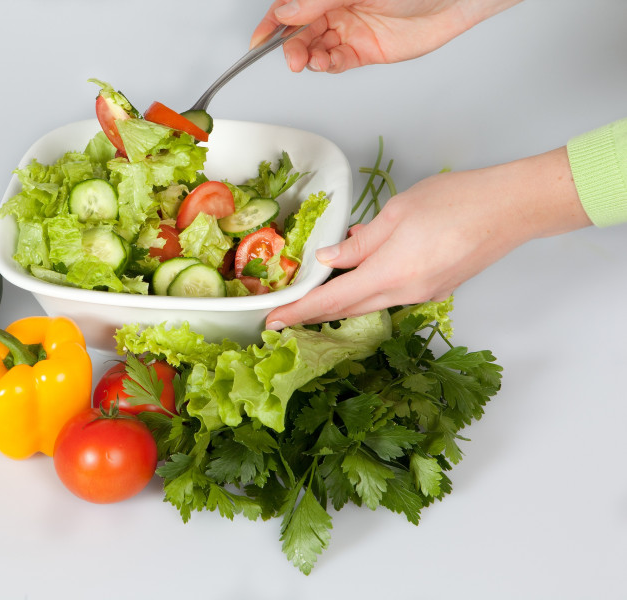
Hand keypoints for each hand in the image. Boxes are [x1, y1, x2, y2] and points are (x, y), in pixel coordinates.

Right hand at [251, 0, 521, 72]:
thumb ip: (318, 0)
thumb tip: (286, 12)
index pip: (291, 6)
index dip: (272, 23)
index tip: (258, 40)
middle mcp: (337, 8)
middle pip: (300, 31)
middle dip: (290, 46)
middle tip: (292, 57)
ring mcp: (350, 30)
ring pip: (315, 48)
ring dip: (308, 58)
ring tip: (312, 61)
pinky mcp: (365, 51)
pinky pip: (336, 62)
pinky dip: (326, 66)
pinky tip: (325, 64)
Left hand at [265, 147, 590, 327]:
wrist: (512, 208)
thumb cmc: (458, 201)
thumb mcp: (397, 213)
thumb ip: (360, 243)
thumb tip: (329, 260)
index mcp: (391, 274)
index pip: (333, 301)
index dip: (300, 312)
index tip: (274, 322)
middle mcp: (407, 293)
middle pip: (349, 309)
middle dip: (315, 312)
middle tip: (286, 313)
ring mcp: (424, 294)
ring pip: (371, 303)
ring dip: (342, 300)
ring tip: (316, 291)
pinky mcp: (437, 289)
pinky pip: (392, 293)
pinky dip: (369, 287)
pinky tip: (361, 270)